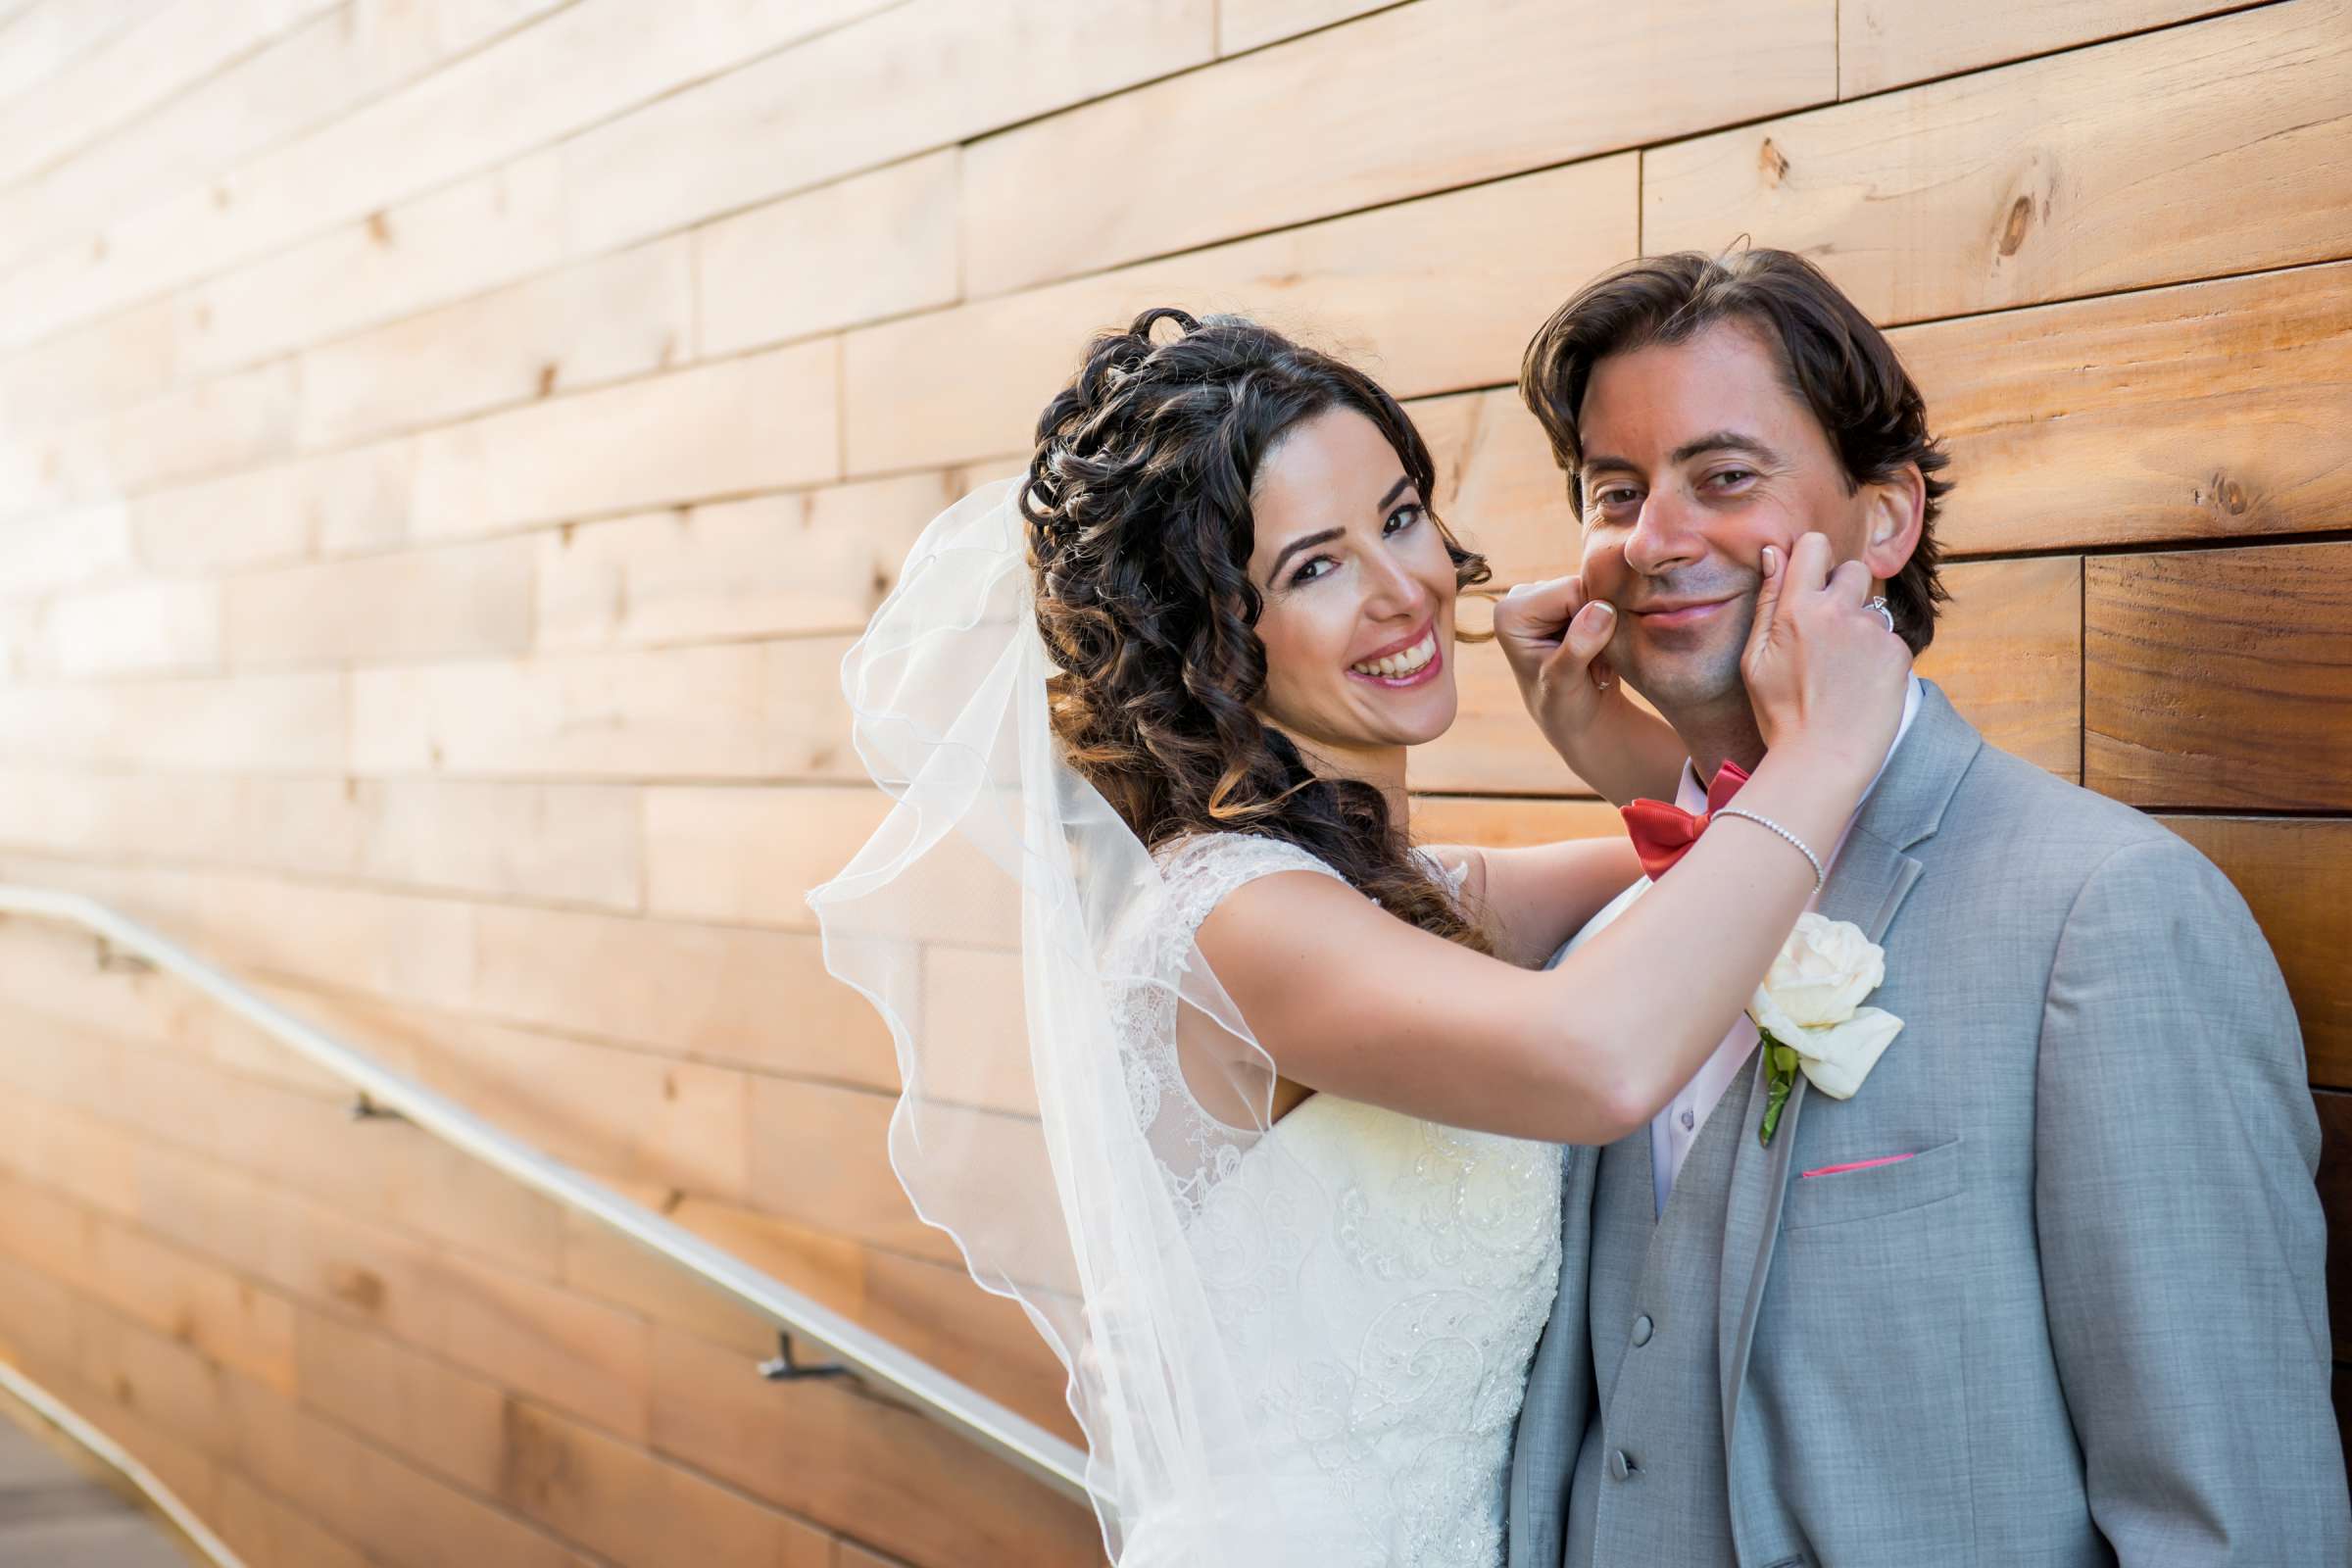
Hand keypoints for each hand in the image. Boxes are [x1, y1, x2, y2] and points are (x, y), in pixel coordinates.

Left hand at [1494, 572, 1620, 751]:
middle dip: (1599, 621)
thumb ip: (1578, 648)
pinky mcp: (1564, 601)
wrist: (1576, 719)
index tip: (1590, 659)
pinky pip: (1603, 596)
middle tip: (1593, 661)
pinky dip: (1609, 622)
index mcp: (1511, 612)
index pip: (1571, 590)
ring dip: (1606, 624)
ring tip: (1594, 658)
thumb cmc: (1565, 708)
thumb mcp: (1565, 683)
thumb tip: (1601, 609)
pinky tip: (1600, 648)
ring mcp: (1543, 597)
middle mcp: (1522, 597)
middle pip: (1583, 585)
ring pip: (1596, 590)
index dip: (1593, 619)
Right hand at [1739, 533, 1909, 773]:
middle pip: (1851, 569)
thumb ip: (1767, 601)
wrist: (1822, 760)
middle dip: (1842, 590)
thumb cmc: (1779, 714)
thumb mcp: (1754, 658)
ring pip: (1871, 609)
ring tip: (1842, 671)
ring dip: (1860, 628)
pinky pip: (1889, 639)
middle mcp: (1839, 610)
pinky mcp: (1899, 652)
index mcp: (1798, 608)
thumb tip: (1774, 552)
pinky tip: (1861, 686)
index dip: (1811, 558)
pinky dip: (1878, 657)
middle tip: (1827, 633)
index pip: (1814, 545)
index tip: (1808, 580)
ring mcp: (1873, 631)